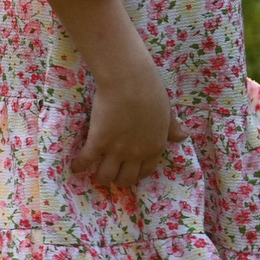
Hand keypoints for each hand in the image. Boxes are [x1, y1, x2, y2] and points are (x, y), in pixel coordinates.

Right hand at [71, 67, 188, 188]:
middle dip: (118, 178)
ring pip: (106, 176)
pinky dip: (79, 165)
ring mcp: (116, 150)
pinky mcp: (98, 141)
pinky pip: (86, 160)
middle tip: (111, 172)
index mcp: (154, 146)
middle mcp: (136, 153)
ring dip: (101, 177)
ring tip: (94, 172)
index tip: (129, 172)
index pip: (146, 171)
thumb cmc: (150, 91)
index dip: (136, 174)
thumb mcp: (167, 112)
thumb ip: (172, 127)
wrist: (130, 81)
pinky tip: (75, 166)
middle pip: (126, 178)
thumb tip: (183, 136)